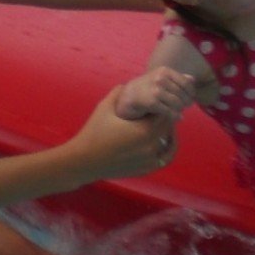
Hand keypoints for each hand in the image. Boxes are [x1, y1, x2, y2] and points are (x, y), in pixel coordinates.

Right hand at [71, 71, 189, 178]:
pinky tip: (162, 143)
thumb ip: (119, 92)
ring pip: (170, 145)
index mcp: (145, 130)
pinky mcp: (145, 170)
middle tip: (162, 112)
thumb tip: (128, 84)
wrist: (84, 160)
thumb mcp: (105, 107)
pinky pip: (163, 159)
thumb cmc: (94, 132)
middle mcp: (152, 146)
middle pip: (169, 129)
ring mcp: (150, 160)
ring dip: (170, 135)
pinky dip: (166, 150)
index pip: (165, 114)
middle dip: (167, 119)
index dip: (164, 106)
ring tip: (165, 128)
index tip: (159, 102)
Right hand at [116, 66, 194, 126]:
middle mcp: (160, 78)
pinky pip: (169, 111)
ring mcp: (155, 90)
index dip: (191, 93)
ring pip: (177, 103)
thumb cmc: (146, 88)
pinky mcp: (151, 102)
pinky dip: (174, 116)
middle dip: (185, 103)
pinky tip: (176, 117)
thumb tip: (192, 79)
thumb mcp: (161, 79)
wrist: (126, 97)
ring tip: (178, 112)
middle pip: (182, 94)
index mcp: (165, 71)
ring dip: (180, 110)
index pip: (186, 83)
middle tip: (184, 108)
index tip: (190, 100)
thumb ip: (177, 79)